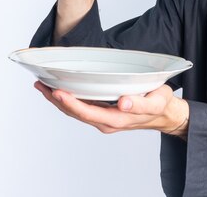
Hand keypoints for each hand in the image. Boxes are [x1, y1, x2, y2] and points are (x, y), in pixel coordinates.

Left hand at [34, 81, 189, 137]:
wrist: (165, 113)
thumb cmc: (161, 105)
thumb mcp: (156, 101)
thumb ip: (141, 103)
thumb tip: (123, 103)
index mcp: (117, 119)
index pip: (88, 113)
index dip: (71, 104)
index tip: (58, 92)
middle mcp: (106, 121)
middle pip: (75, 113)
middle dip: (56, 100)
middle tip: (40, 85)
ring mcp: (103, 118)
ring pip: (76, 111)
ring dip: (58, 100)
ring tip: (43, 86)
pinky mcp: (103, 112)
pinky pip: (82, 107)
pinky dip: (69, 99)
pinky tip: (61, 90)